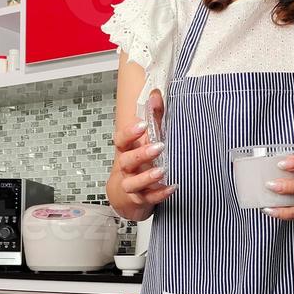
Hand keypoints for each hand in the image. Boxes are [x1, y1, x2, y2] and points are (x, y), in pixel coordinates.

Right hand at [113, 90, 176, 209]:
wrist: (127, 195)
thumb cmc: (137, 163)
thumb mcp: (145, 140)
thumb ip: (153, 118)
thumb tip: (156, 94)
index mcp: (125, 151)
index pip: (121, 140)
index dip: (130, 133)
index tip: (143, 125)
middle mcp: (125, 169)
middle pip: (127, 161)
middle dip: (141, 154)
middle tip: (159, 147)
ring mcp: (131, 185)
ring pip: (134, 183)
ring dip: (147, 177)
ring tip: (162, 171)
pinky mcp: (140, 200)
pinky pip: (149, 198)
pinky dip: (160, 194)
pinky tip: (172, 188)